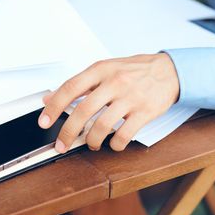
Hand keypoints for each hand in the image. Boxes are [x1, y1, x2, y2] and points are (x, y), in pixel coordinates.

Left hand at [38, 53, 179, 151]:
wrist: (170, 71)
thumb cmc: (134, 70)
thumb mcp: (105, 69)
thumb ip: (79, 84)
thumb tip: (50, 98)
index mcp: (101, 70)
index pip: (70, 88)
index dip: (54, 107)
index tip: (44, 122)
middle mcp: (114, 82)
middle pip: (83, 111)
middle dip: (68, 133)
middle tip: (61, 145)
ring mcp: (130, 97)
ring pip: (102, 126)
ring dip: (92, 141)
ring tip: (91, 143)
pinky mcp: (145, 112)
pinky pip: (124, 135)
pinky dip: (115, 145)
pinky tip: (113, 144)